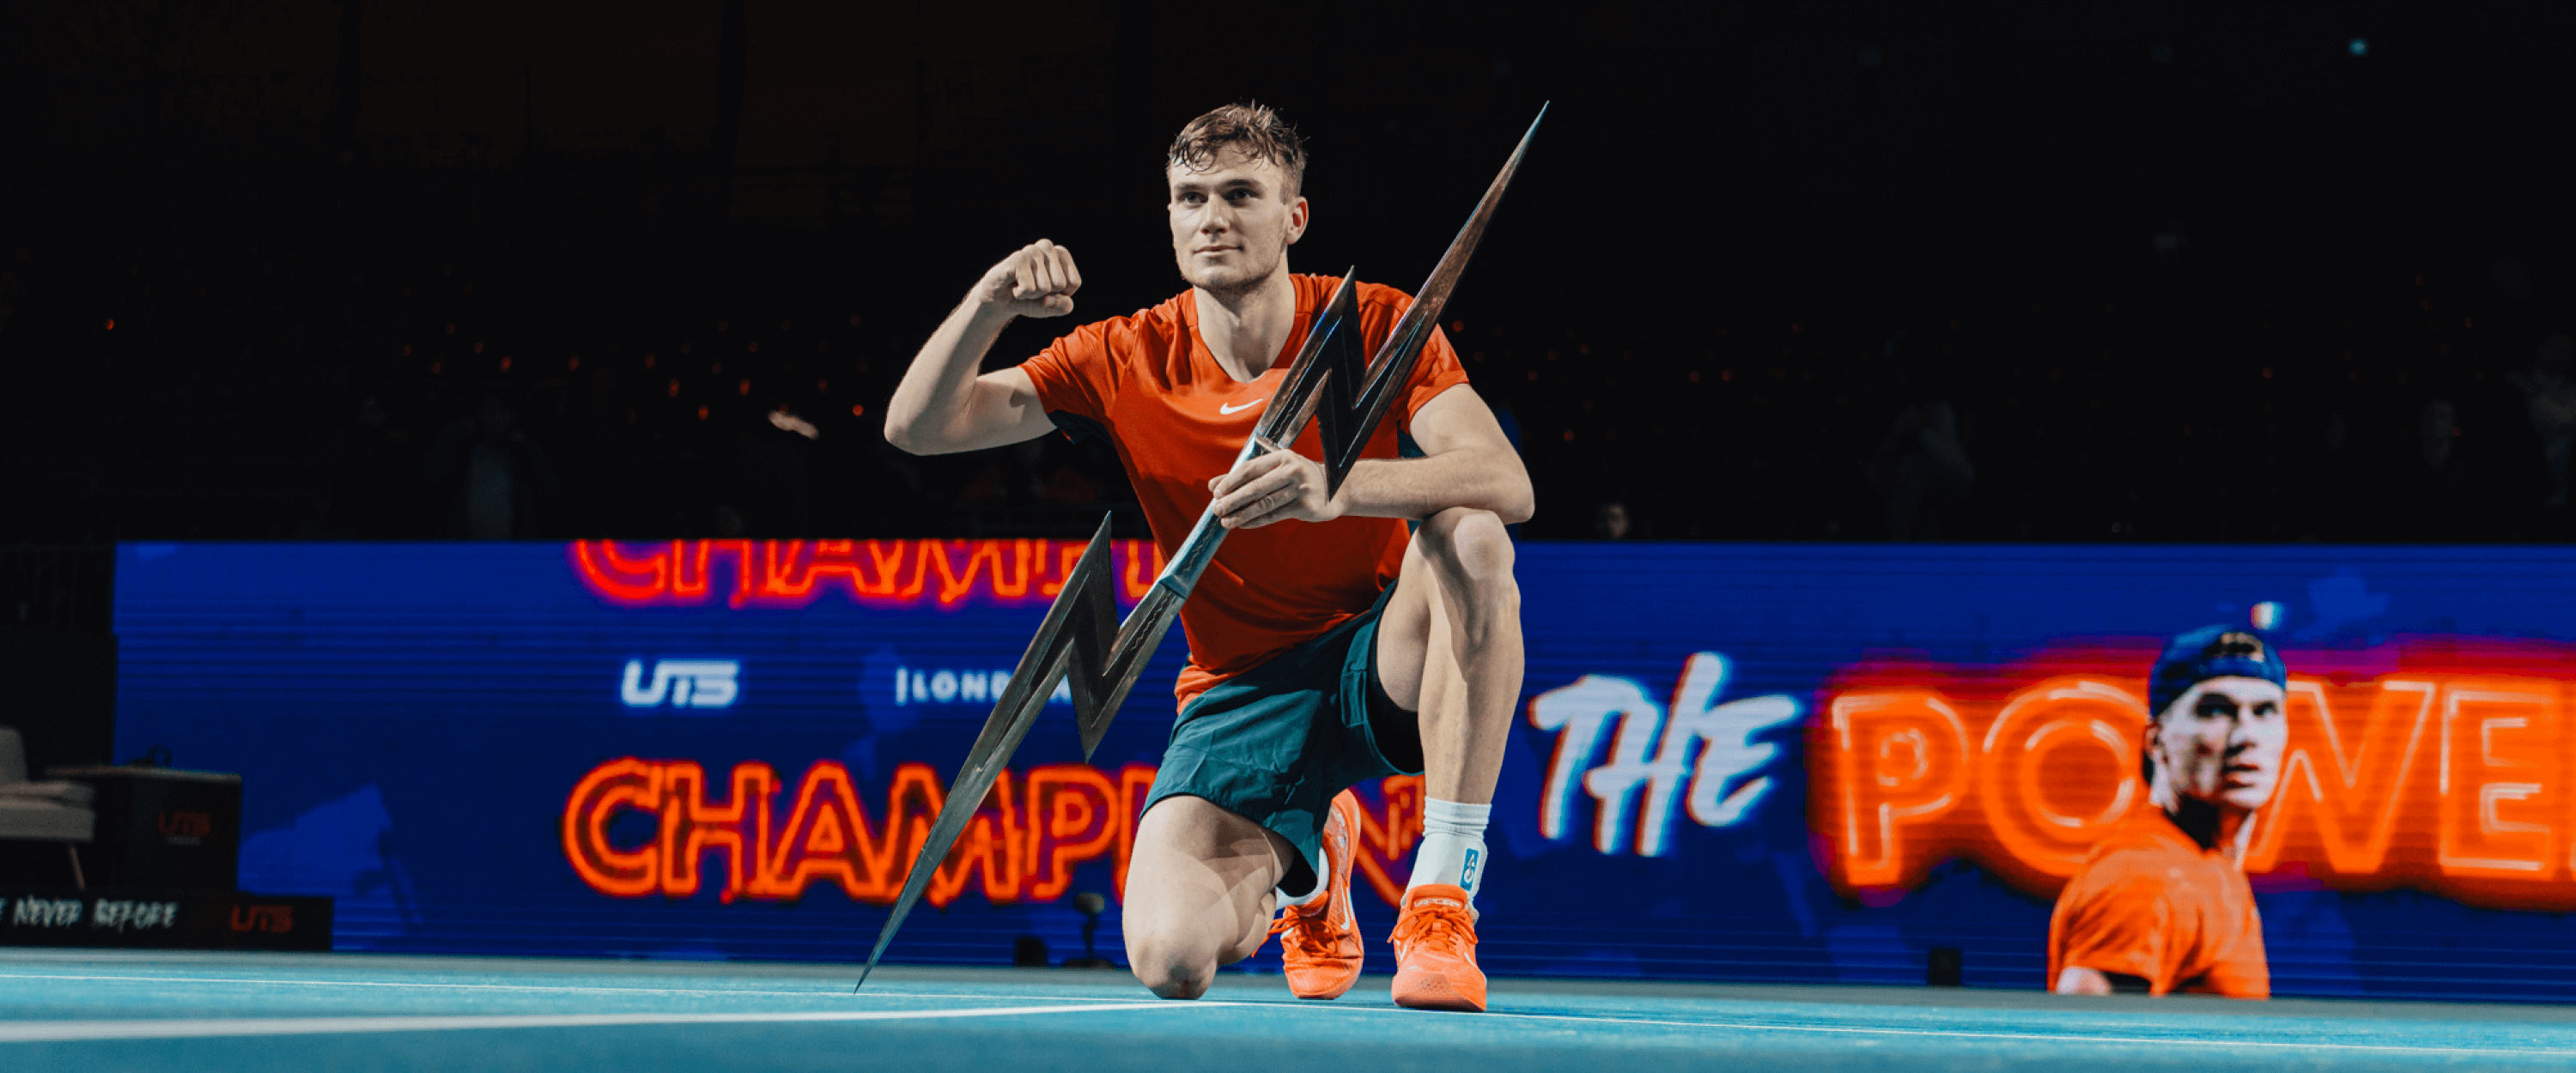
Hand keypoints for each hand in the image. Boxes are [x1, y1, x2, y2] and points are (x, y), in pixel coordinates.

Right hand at [974, 240, 1082, 318]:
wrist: (999, 300)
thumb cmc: (1030, 299)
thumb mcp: (1052, 307)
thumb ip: (1064, 307)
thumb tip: (1063, 300)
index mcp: (1061, 253)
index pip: (1074, 282)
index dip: (1060, 294)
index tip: (1047, 290)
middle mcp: (1047, 247)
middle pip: (1060, 284)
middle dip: (1045, 294)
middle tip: (1031, 287)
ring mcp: (1031, 250)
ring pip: (1045, 287)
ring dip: (1032, 294)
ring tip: (1022, 285)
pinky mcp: (1017, 258)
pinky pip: (1030, 288)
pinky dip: (1021, 294)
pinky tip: (1013, 285)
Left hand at [1207, 447, 1341, 528]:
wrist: (1336, 490)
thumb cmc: (1298, 478)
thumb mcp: (1275, 470)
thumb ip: (1245, 476)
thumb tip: (1213, 486)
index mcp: (1282, 457)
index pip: (1250, 468)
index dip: (1231, 481)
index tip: (1216, 493)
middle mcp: (1292, 471)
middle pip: (1256, 487)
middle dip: (1233, 499)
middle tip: (1217, 509)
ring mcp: (1300, 489)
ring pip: (1264, 504)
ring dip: (1242, 514)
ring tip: (1226, 521)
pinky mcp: (1304, 507)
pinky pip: (1274, 515)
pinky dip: (1256, 521)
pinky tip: (1243, 525)